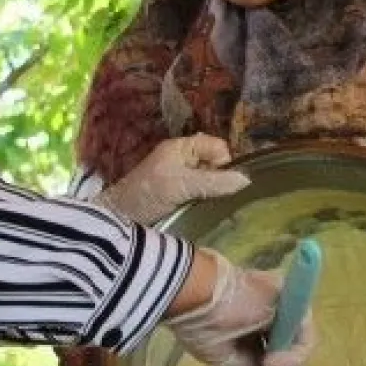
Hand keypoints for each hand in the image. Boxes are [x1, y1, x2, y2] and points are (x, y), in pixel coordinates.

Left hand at [95, 134, 248, 223]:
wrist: (119, 218)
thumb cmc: (147, 194)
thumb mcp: (182, 185)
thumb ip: (213, 181)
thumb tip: (246, 180)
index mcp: (181, 147)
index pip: (217, 147)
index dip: (223, 162)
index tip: (218, 182)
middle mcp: (182, 159)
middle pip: (215, 163)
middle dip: (218, 178)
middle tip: (208, 194)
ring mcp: (179, 177)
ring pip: (209, 179)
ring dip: (210, 191)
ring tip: (202, 204)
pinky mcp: (177, 195)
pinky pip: (200, 192)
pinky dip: (203, 200)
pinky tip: (198, 209)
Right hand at [163, 250, 314, 365]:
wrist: (197, 296)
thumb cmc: (200, 324)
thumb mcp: (221, 356)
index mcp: (251, 330)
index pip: (275, 359)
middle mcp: (270, 319)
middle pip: (291, 355)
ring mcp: (283, 310)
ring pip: (300, 348)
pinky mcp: (292, 301)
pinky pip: (304, 335)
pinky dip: (292, 355)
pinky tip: (271, 362)